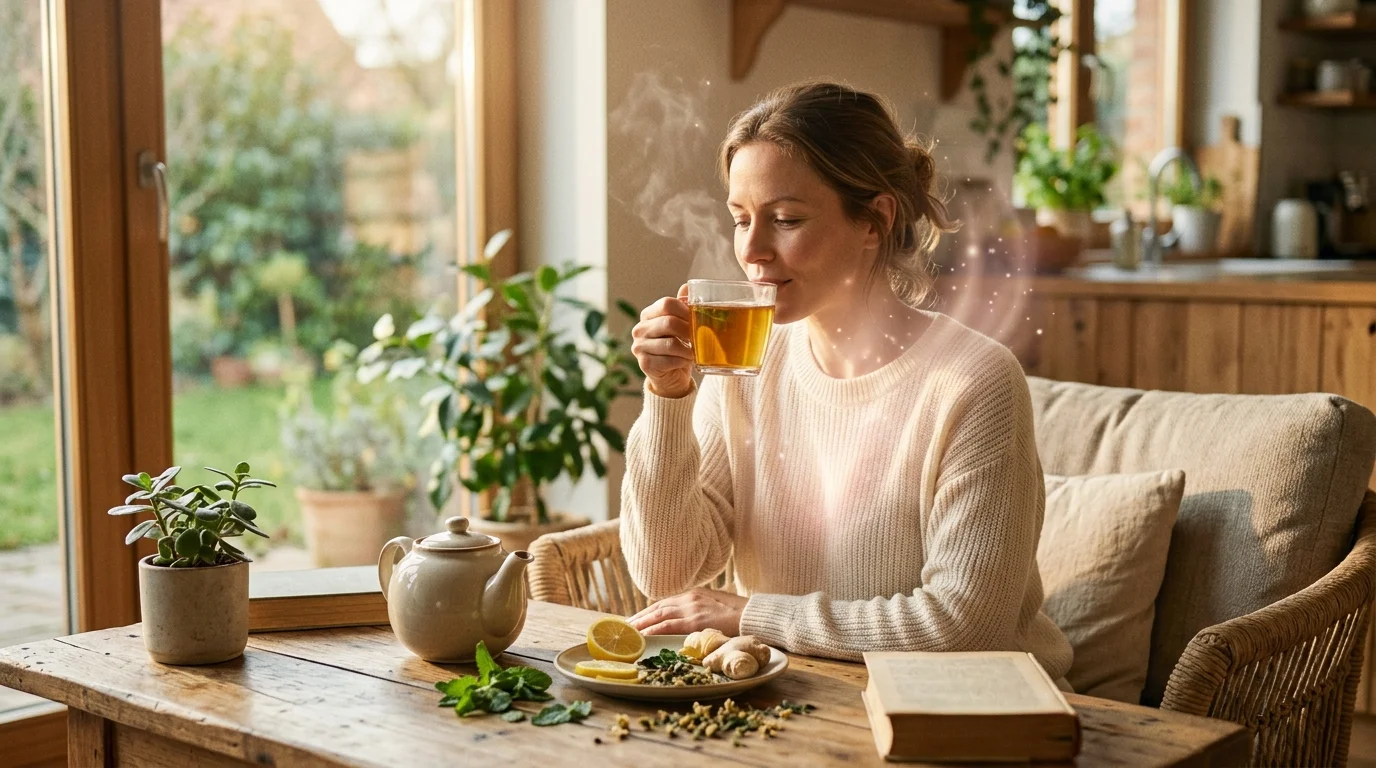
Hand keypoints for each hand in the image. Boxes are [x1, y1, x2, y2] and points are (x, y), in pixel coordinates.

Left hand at [628, 588, 746, 635]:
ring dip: (642, 624)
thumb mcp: (716, 606)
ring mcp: (692, 609)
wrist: (754, 615)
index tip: (637, 619)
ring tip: (629, 632)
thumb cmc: (739, 614)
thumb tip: (689, 620)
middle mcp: (690, 598)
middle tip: (626, 627)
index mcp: (695, 593)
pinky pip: (668, 625)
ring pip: (659, 615)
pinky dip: (653, 630)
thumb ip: (701, 609)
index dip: (649, 611)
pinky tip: (642, 635)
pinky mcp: (695, 621)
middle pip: (658, 607)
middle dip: (640, 617)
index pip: (665, 603)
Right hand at [630, 284, 694, 398]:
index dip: (686, 310)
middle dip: (689, 331)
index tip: (697, 319)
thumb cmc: (678, 346)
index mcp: (648, 315)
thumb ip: (683, 307)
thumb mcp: (681, 325)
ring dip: (688, 349)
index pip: (667, 303)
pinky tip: (686, 362)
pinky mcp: (644, 364)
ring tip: (695, 352)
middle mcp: (640, 329)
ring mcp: (639, 347)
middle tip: (700, 337)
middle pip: (669, 322)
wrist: (670, 375)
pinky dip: (682, 361)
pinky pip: (669, 360)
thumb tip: (688, 287)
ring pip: (670, 344)